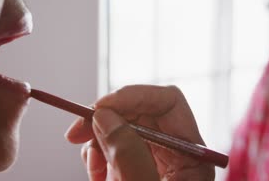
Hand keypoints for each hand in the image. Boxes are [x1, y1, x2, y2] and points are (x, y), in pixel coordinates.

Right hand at [65, 85, 214, 180]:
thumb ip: (129, 154)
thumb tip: (104, 116)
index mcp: (193, 155)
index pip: (169, 101)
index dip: (133, 96)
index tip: (99, 108)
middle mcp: (177, 153)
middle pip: (140, 112)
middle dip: (106, 119)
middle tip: (75, 133)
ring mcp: (156, 162)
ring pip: (122, 129)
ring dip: (98, 140)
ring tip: (91, 167)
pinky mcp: (138, 170)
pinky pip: (115, 148)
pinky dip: (98, 156)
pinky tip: (95, 173)